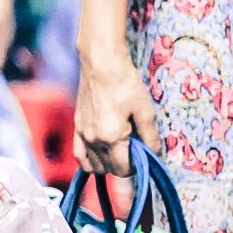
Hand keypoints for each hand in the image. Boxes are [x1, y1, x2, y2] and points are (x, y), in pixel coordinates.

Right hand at [73, 45, 160, 174]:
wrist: (101, 63)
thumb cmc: (125, 83)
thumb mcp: (144, 109)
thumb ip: (150, 136)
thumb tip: (156, 155)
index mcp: (112, 137)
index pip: (122, 169)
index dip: (136, 167)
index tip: (142, 157)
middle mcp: (94, 140)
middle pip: (109, 169)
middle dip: (123, 165)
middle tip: (133, 150)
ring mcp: (83, 135)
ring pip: (93, 166)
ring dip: (107, 165)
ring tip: (118, 152)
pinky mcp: (77, 127)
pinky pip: (79, 156)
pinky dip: (89, 161)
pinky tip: (99, 156)